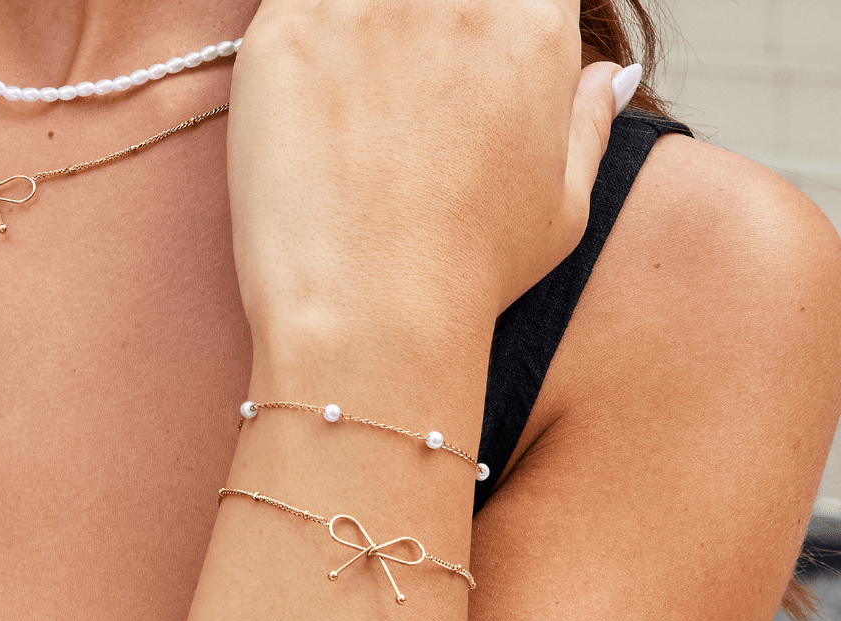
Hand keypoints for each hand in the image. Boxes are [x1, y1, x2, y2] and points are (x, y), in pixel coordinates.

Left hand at [226, 0, 625, 365]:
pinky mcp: (284, 32)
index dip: (492, 34)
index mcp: (532, 24)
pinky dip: (303, 49)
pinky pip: (294, 7)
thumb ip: (588, 125)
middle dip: (425, 36)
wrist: (370, 318)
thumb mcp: (562, 211)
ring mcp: (362, 5)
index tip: (462, 81)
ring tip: (357, 115)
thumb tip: (607, 75)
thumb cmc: (469, 276)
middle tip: (401, 108)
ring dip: (363, 36)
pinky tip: (309, 114)